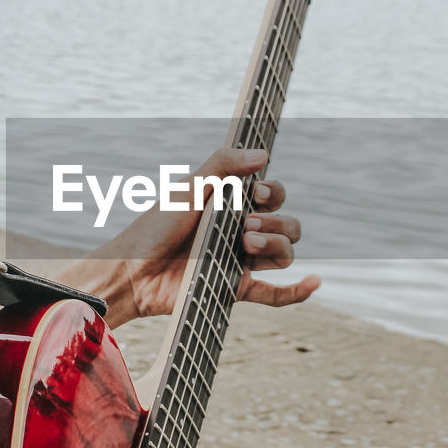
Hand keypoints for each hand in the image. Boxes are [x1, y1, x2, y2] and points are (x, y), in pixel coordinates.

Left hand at [110, 147, 318, 323]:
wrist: (132, 270)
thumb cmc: (154, 227)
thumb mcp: (188, 189)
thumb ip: (222, 166)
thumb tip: (263, 155)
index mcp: (231, 206)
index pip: (274, 197)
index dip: (275, 193)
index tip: (258, 192)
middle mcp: (241, 233)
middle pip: (288, 226)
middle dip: (278, 223)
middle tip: (246, 225)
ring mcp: (240, 261)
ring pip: (285, 254)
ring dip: (278, 246)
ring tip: (247, 243)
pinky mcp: (235, 288)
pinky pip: (276, 293)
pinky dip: (299, 291)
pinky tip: (314, 282)